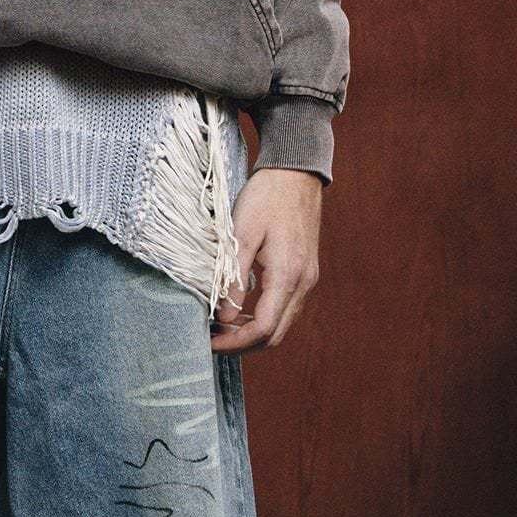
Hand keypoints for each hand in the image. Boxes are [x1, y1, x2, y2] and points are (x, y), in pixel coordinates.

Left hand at [212, 167, 322, 354]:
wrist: (296, 172)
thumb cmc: (267, 197)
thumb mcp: (242, 234)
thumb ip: (232, 279)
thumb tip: (223, 316)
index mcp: (288, 275)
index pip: (263, 329)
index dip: (234, 343)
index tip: (208, 342)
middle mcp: (303, 283)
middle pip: (275, 336)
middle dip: (242, 345)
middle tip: (212, 340)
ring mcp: (307, 279)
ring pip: (281, 325)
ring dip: (252, 333)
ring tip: (221, 327)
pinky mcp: (305, 272)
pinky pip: (285, 309)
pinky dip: (263, 318)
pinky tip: (240, 311)